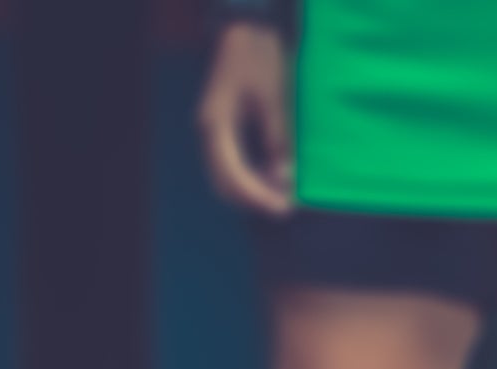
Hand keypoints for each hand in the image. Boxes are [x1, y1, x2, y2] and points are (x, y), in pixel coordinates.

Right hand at [197, 23, 292, 215]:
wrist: (246, 30)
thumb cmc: (259, 59)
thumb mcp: (274, 99)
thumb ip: (277, 139)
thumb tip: (284, 178)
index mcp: (217, 125)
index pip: (233, 175)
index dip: (257, 197)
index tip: (283, 209)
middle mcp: (210, 130)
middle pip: (223, 182)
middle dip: (253, 200)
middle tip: (285, 210)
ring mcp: (214, 129)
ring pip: (225, 174)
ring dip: (251, 191)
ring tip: (282, 199)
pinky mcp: (224, 127)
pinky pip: (231, 162)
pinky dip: (249, 176)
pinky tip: (272, 180)